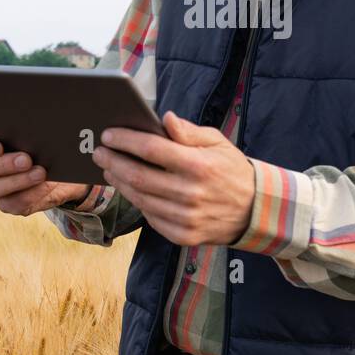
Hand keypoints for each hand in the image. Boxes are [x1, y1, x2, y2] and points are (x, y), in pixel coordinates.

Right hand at [0, 128, 91, 214]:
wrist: (65, 166)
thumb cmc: (50, 137)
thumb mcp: (43, 125)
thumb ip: (31, 120)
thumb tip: (35, 112)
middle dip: (1, 165)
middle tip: (26, 159)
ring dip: (16, 180)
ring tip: (40, 172)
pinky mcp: (10, 203)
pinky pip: (12, 203)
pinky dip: (30, 195)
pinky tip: (44, 186)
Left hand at [91, 110, 254, 246]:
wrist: (255, 210)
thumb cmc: (231, 170)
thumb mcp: (217, 142)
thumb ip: (188, 132)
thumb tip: (164, 118)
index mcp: (198, 165)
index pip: (151, 149)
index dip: (125, 140)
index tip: (109, 134)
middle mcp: (190, 193)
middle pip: (138, 176)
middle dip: (113, 161)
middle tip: (100, 152)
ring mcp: (186, 218)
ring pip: (140, 199)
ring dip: (120, 182)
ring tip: (110, 169)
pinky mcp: (183, 235)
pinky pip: (150, 218)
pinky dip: (137, 202)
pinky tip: (130, 190)